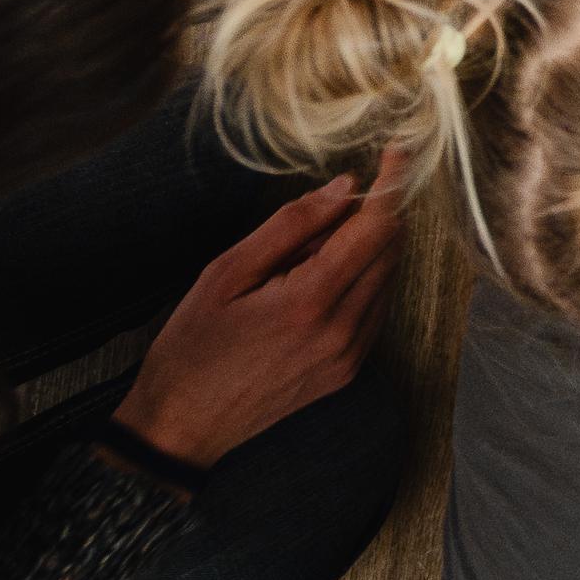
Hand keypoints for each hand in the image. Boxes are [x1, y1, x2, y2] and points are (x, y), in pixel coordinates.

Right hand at [113, 157, 404, 468]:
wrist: (181, 428)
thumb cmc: (192, 346)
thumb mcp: (226, 274)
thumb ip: (290, 226)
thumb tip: (345, 187)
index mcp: (311, 302)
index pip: (376, 227)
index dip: (392, 183)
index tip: (397, 151)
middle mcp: (343, 331)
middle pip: (391, 250)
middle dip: (377, 212)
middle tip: (334, 202)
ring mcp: (350, 356)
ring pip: (387, 278)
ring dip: (368, 247)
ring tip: (308, 252)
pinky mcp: (348, 371)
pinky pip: (375, 308)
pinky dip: (361, 280)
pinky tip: (318, 281)